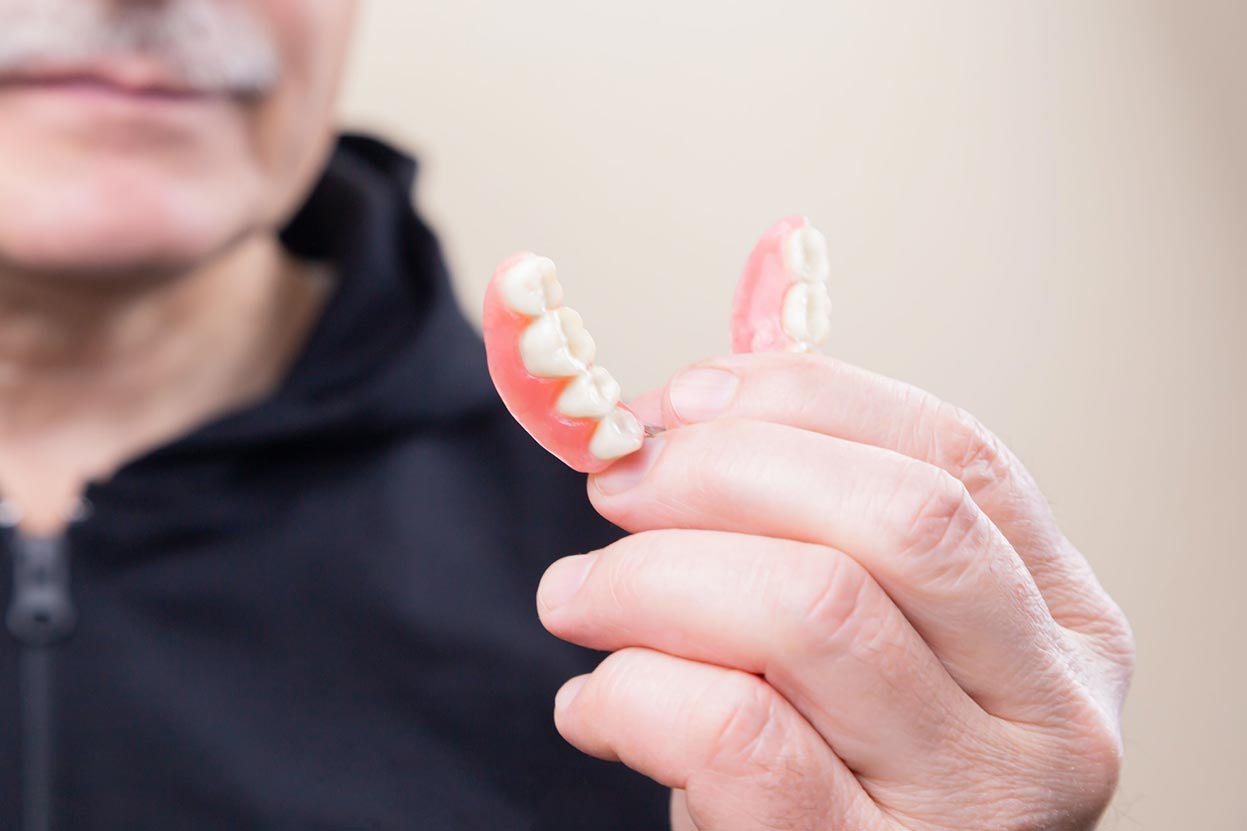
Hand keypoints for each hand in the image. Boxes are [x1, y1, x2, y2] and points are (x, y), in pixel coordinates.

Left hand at [536, 352, 1134, 829]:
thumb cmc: (826, 761)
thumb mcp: (861, 639)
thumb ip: (811, 523)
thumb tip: (686, 405)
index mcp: (1061, 620)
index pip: (954, 453)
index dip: (800, 401)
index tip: (678, 404)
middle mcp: (1049, 709)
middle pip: (898, 517)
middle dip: (723, 470)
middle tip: (616, 485)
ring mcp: (972, 802)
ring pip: (810, 609)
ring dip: (648, 578)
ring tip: (576, 597)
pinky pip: (733, 734)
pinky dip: (631, 692)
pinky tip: (593, 704)